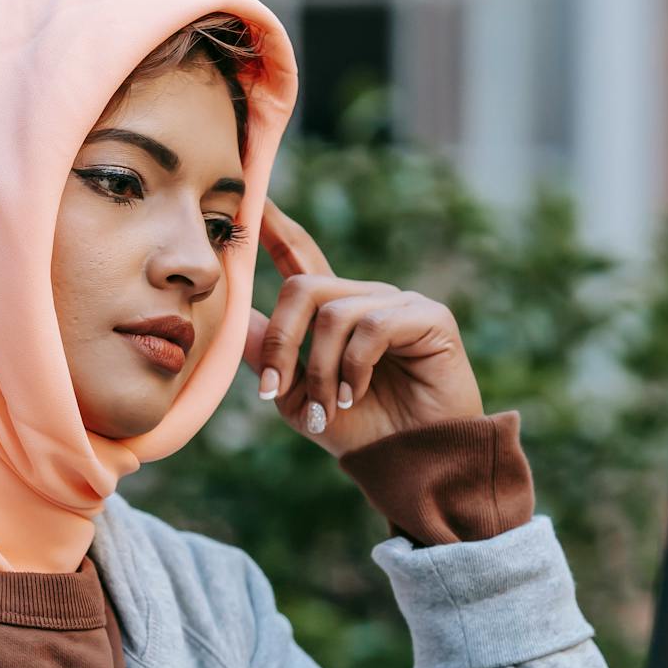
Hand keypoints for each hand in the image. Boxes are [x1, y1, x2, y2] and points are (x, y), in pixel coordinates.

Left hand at [245, 199, 482, 456]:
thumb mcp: (299, 399)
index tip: (250, 202)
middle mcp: (367, 299)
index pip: (301, 259)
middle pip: (303, 287)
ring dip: (322, 369)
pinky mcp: (428, 317)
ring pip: (333, 313)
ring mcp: (399, 304)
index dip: (276, 230)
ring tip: (333, 406)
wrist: (413, 464)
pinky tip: (358, 395)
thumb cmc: (362, 434)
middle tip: (275, 390)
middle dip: (282, 341)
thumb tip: (238, 317)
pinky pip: (371, 326)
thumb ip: (270, 356)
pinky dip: (354, 367)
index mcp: (337, 313)